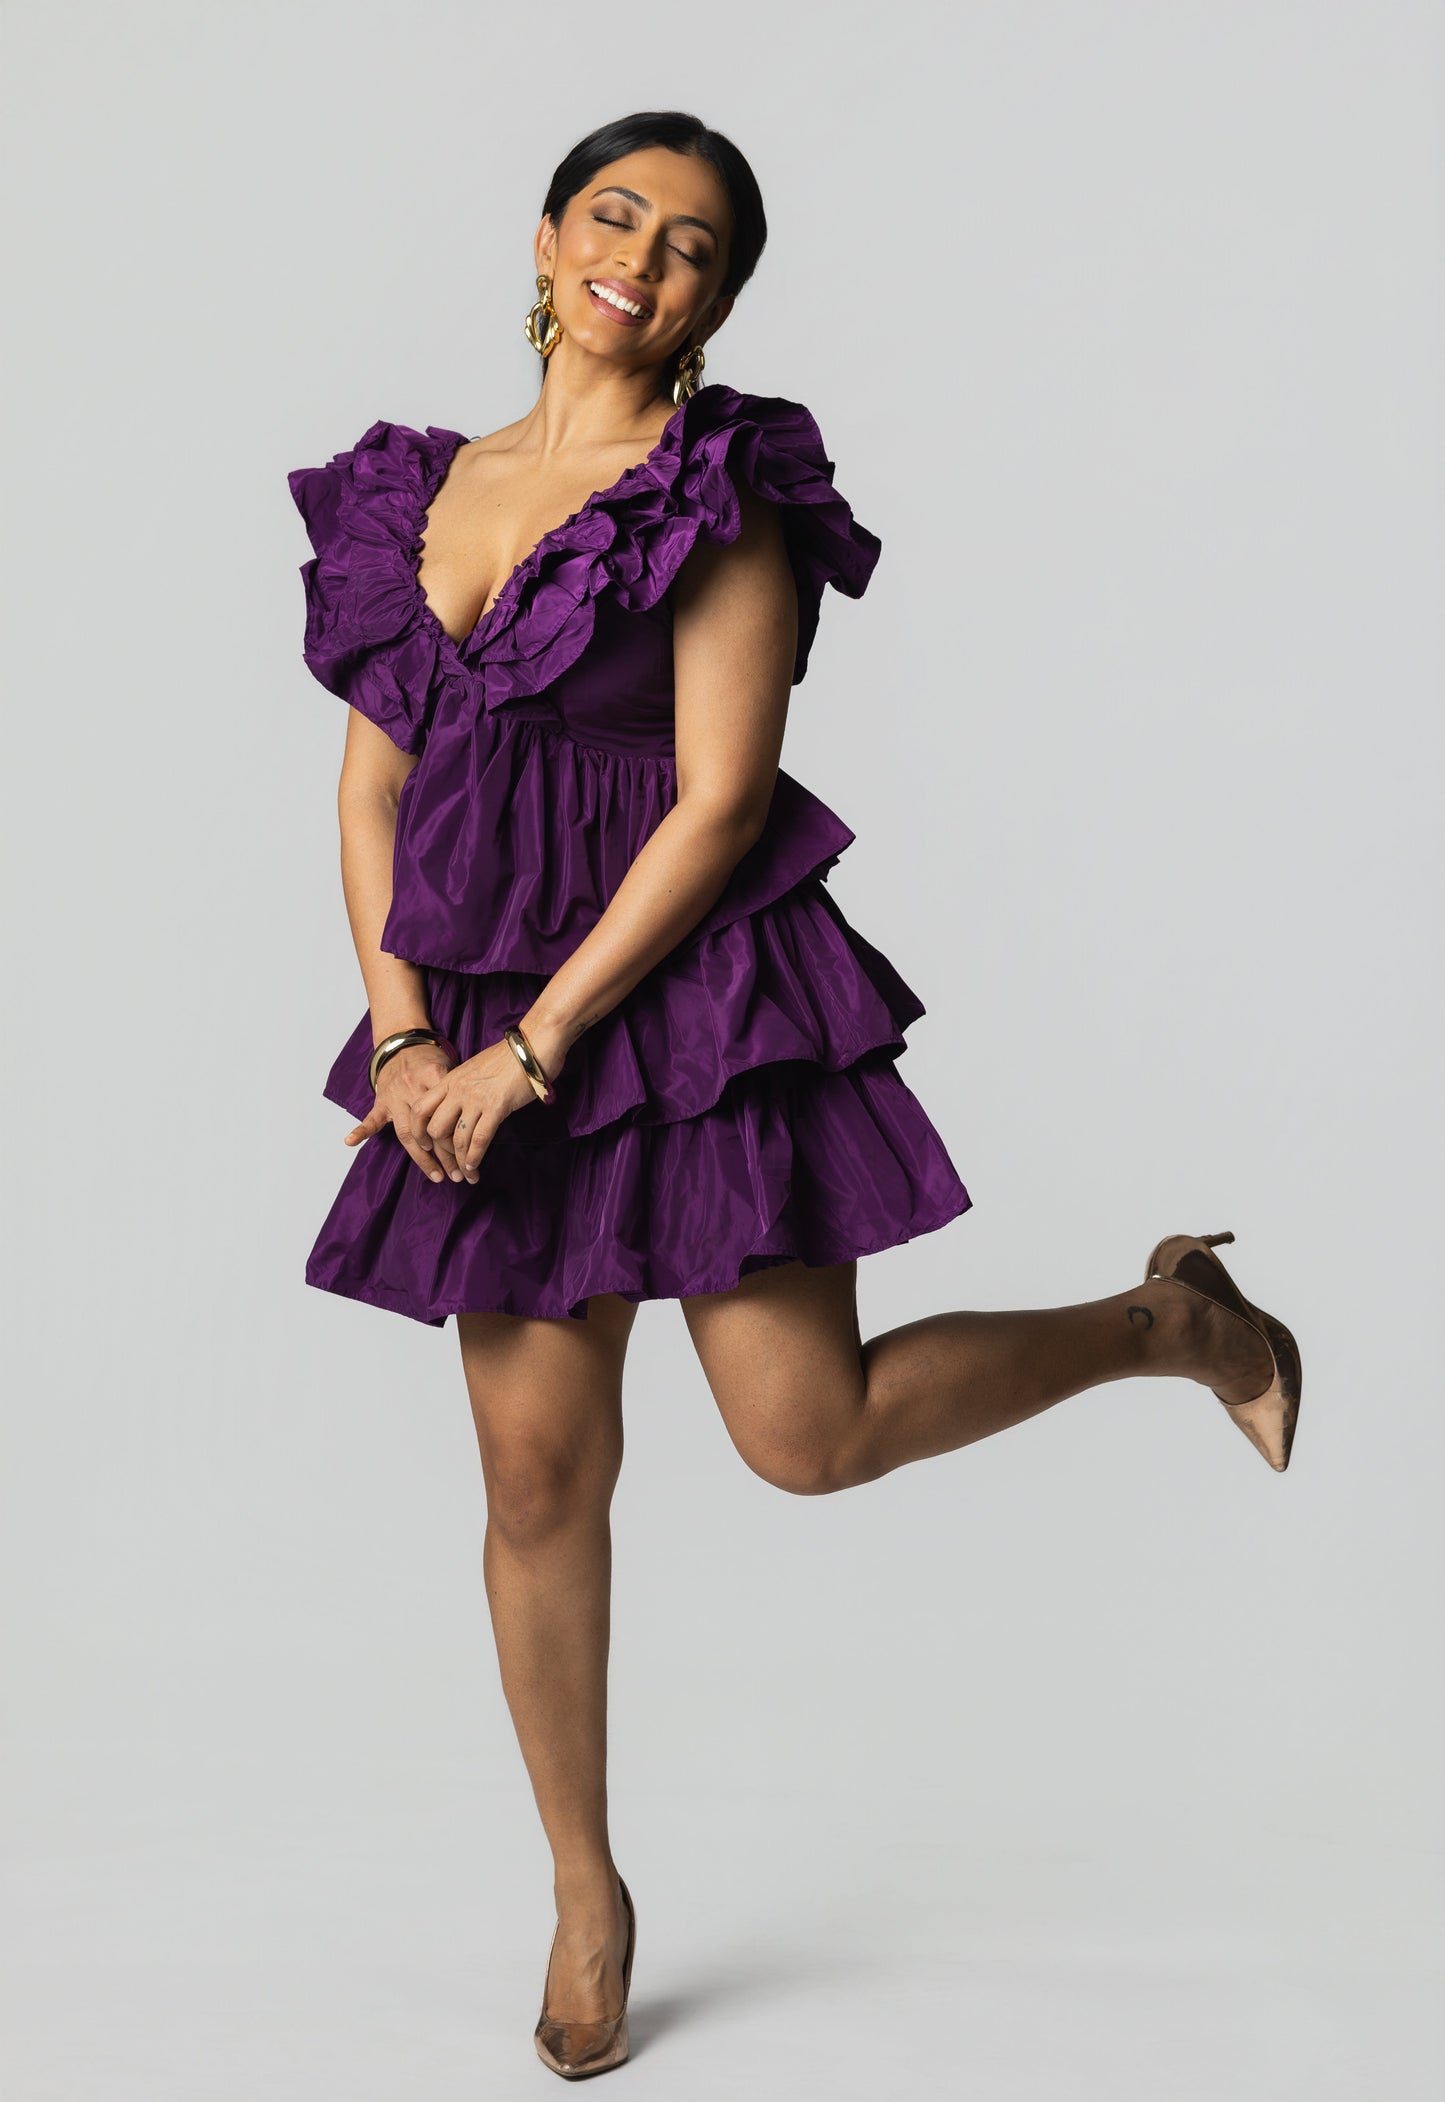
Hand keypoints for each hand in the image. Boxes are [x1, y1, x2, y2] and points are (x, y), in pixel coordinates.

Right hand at [345, 1041, 458, 1181]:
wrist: (403, 1043)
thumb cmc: (430, 1061)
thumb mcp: (450, 1068)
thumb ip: (458, 1093)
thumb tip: (475, 1123)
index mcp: (433, 1077)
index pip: (446, 1113)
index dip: (457, 1137)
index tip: (470, 1156)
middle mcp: (413, 1087)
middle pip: (429, 1128)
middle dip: (444, 1155)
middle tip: (458, 1174)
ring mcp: (395, 1096)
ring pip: (407, 1131)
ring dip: (421, 1157)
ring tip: (437, 1176)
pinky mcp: (381, 1101)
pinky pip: (371, 1118)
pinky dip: (361, 1130)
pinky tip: (351, 1141)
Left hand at [413, 1034, 564, 1183]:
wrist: (531, 1046)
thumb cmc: (509, 1057)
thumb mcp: (475, 1068)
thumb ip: (464, 1086)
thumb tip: (462, 1106)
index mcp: (451, 1079)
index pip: (421, 1109)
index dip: (419, 1131)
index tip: (427, 1145)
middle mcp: (458, 1090)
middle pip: (435, 1128)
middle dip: (441, 1151)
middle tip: (450, 1162)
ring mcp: (476, 1099)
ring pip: (457, 1138)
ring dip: (460, 1161)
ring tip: (466, 1174)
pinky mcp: (496, 1107)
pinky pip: (479, 1139)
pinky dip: (475, 1157)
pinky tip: (475, 1166)